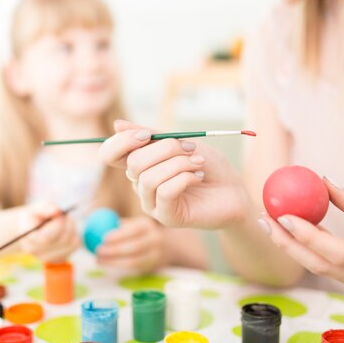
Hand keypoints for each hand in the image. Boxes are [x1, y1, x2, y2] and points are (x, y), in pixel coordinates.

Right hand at [15, 203, 80, 262]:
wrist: (30, 230)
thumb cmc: (34, 218)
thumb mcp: (35, 208)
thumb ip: (45, 208)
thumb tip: (57, 211)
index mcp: (29, 242)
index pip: (47, 238)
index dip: (57, 224)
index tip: (59, 212)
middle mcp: (38, 254)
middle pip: (62, 240)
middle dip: (66, 223)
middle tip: (64, 214)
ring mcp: (50, 259)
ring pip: (71, 243)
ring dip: (71, 227)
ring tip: (64, 220)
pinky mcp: (61, 258)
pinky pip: (75, 245)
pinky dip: (74, 234)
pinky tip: (66, 229)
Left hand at [96, 216, 165, 272]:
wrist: (161, 245)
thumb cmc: (136, 232)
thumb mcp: (131, 224)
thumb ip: (116, 224)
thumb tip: (93, 221)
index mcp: (147, 225)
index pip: (134, 230)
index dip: (120, 235)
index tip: (104, 238)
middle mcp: (154, 239)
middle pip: (135, 247)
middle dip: (115, 250)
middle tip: (98, 250)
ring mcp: (154, 254)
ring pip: (133, 260)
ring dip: (113, 261)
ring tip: (98, 259)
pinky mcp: (150, 266)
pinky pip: (132, 268)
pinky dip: (116, 265)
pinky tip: (104, 262)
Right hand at [98, 120, 247, 228]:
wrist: (233, 190)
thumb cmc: (209, 166)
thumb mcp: (180, 143)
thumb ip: (151, 135)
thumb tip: (117, 125)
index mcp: (140, 165)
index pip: (110, 154)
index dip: (122, 142)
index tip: (147, 135)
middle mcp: (140, 185)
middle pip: (133, 163)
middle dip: (165, 149)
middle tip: (190, 148)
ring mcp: (151, 203)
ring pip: (148, 178)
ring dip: (178, 164)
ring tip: (198, 164)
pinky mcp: (166, 217)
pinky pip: (164, 192)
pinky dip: (183, 179)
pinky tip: (197, 178)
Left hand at [259, 177, 343, 296]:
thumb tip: (322, 182)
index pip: (338, 252)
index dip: (308, 236)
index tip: (285, 215)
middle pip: (319, 265)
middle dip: (286, 242)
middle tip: (265, 218)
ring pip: (319, 269)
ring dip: (291, 246)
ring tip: (270, 222)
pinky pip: (326, 268)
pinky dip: (307, 250)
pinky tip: (292, 232)